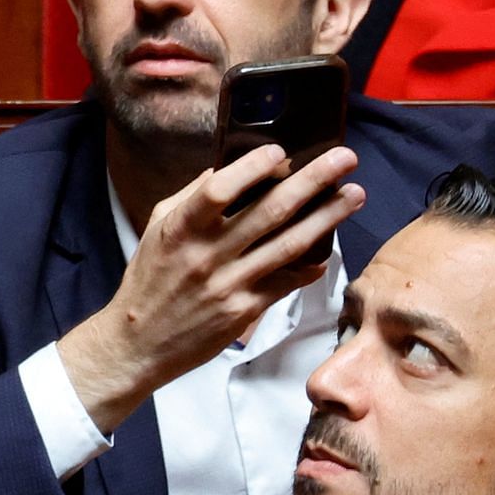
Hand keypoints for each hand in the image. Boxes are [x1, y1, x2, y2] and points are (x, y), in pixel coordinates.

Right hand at [56, 145, 362, 433]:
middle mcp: (207, 255)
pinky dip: (308, 267)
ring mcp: (229, 285)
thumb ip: (190, 198)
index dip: (252, 167)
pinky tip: (327, 253)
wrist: (139, 343)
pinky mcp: (244, 312)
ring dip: (327, 218)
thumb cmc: (148, 280)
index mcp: (181, 228)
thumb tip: (226, 169)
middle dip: (313, 181)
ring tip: (355, 195)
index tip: (281, 150)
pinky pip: (285, 283)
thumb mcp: (158, 229)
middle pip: (269, 211)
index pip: (219, 190)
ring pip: (289, 245)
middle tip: (345, 158)